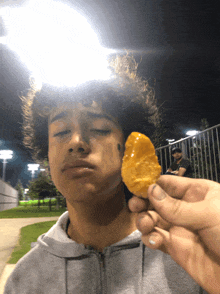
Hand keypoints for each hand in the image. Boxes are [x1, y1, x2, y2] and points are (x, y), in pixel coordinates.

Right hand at [128, 175, 219, 293]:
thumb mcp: (209, 215)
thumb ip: (177, 207)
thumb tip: (150, 190)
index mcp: (197, 193)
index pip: (169, 183)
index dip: (152, 183)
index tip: (135, 186)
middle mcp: (186, 208)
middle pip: (157, 200)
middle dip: (144, 202)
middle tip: (134, 206)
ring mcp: (179, 228)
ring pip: (153, 219)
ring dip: (145, 220)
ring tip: (146, 225)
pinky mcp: (175, 247)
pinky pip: (156, 238)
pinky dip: (150, 238)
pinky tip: (155, 240)